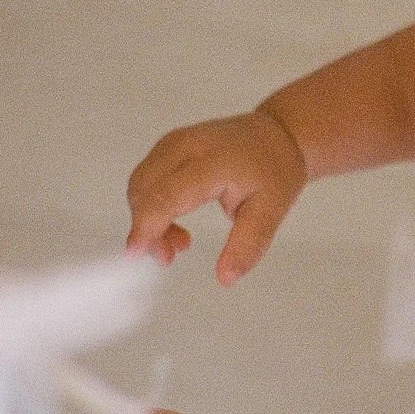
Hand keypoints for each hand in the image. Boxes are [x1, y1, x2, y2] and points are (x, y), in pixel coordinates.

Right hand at [125, 108, 306, 285]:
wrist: (278, 135)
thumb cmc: (275, 171)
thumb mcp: (272, 211)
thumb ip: (248, 244)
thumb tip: (226, 278)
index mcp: (213, 161)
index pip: (167, 194)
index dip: (147, 225)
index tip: (136, 253)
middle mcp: (186, 146)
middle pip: (144, 190)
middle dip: (147, 229)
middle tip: (170, 256)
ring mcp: (174, 142)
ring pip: (140, 184)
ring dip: (147, 219)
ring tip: (180, 242)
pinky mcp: (168, 145)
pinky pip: (146, 178)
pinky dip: (150, 204)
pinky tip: (174, 223)